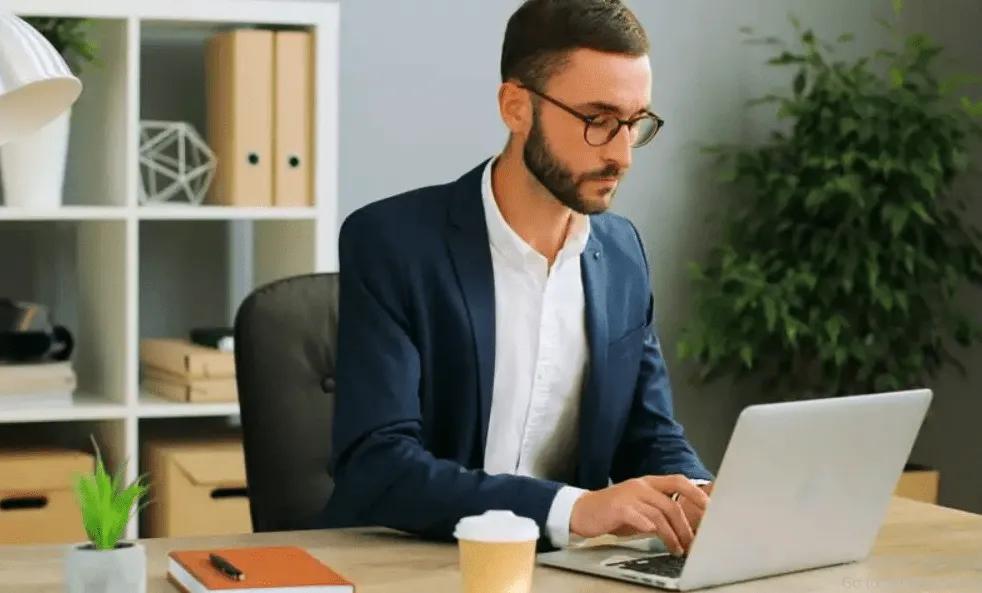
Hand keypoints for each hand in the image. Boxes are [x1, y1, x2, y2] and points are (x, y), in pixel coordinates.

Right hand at [570, 475, 708, 555]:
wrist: (583, 511)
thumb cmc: (615, 512)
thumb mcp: (640, 506)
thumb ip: (659, 510)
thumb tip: (685, 525)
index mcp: (648, 483)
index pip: (677, 481)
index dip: (695, 492)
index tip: (710, 507)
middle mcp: (640, 486)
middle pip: (671, 504)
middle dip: (685, 526)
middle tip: (692, 543)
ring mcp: (629, 496)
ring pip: (659, 514)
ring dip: (671, 535)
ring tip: (677, 549)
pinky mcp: (618, 508)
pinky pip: (639, 517)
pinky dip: (649, 526)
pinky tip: (654, 535)